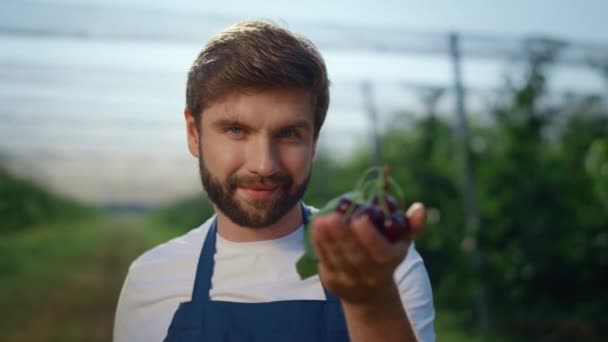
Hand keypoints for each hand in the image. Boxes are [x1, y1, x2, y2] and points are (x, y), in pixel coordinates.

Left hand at [311, 202, 425, 304]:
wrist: (371, 293)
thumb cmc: (387, 257)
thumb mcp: (402, 243)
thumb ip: (411, 224)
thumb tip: (419, 207)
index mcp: (388, 262)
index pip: (379, 251)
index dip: (369, 237)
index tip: (359, 219)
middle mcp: (370, 274)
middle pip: (354, 255)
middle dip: (342, 235)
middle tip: (332, 215)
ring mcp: (349, 280)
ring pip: (337, 258)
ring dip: (326, 238)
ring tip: (321, 218)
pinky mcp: (333, 281)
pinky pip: (324, 260)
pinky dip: (318, 243)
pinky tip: (316, 227)